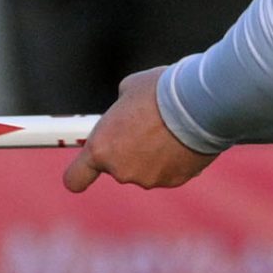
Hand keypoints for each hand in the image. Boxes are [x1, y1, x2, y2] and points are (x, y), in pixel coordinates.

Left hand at [63, 68, 216, 193]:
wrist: (198, 102)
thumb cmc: (158, 90)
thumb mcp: (128, 91)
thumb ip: (120, 112)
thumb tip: (125, 114)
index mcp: (101, 148)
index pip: (75, 178)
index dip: (79, 173)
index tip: (85, 166)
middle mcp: (121, 171)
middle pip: (118, 166)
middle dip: (129, 150)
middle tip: (145, 125)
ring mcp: (149, 179)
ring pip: (146, 168)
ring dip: (153, 154)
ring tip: (169, 126)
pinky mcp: (176, 181)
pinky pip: (170, 170)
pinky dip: (174, 158)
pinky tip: (185, 136)